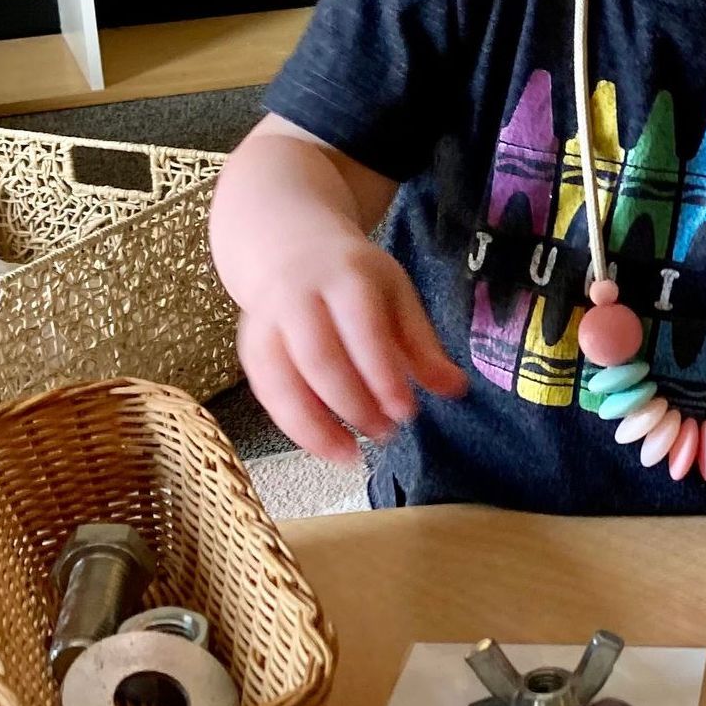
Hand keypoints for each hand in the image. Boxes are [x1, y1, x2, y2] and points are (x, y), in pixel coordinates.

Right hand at [237, 231, 466, 465]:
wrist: (289, 249)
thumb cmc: (353, 279)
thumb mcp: (396, 296)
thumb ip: (422, 344)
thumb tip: (456, 388)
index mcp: (346, 278)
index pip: (362, 330)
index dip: (382, 375)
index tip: (406, 412)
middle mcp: (298, 298)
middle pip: (318, 358)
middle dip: (352, 404)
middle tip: (384, 433)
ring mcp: (267, 323)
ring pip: (280, 381)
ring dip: (315, 427)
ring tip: (351, 456)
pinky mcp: (250, 349)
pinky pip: (266, 393)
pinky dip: (293, 426)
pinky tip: (324, 445)